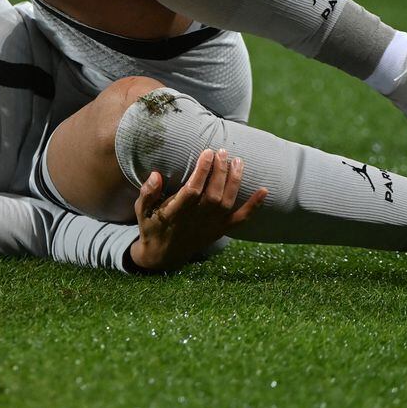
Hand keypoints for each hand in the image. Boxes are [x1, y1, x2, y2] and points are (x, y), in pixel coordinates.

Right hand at [129, 149, 266, 271]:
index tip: (207, 152)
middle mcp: (195, 221)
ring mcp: (210, 226)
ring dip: (235, 181)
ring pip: (227, 203)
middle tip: (222, 151)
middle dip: (220, 171)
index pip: (192, 191)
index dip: (201, 171)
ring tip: (238, 161)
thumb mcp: (142, 211)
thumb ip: (147, 193)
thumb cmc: (152, 227)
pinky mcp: (220, 231)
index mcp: (175, 214)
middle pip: (213, 194)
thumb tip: (156, 174)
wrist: (163, 256)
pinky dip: (253, 207)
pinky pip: (240, 220)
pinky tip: (264, 190)